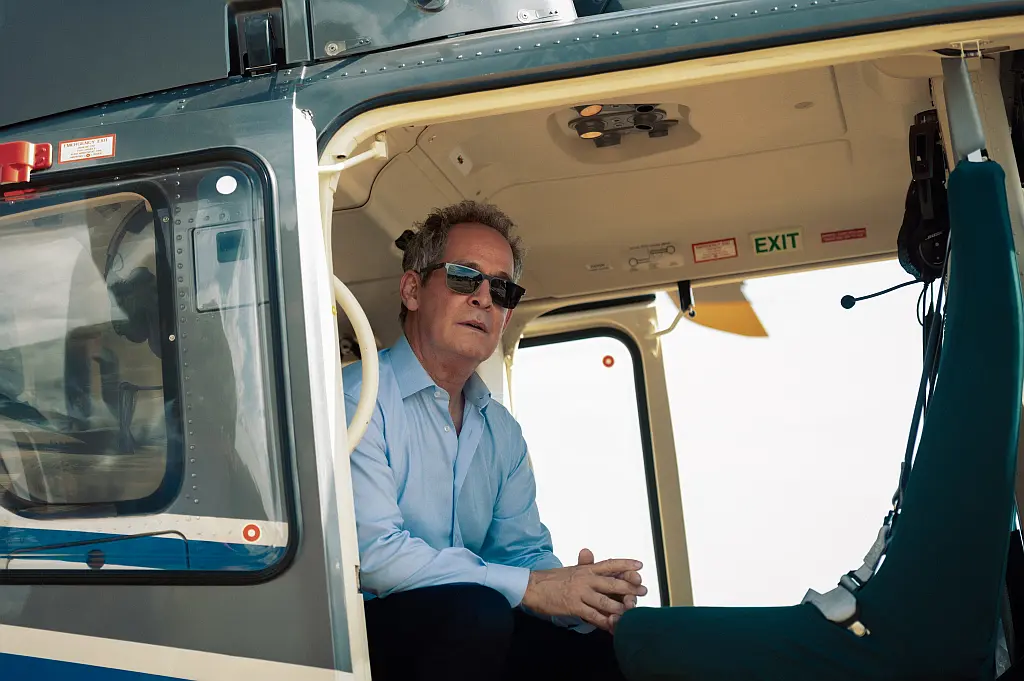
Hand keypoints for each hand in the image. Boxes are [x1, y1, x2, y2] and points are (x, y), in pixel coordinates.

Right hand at [522, 551, 645, 631]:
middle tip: (643, 591)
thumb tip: (589, 554)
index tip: (639, 565)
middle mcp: (586, 579)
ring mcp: (580, 593)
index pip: (609, 564)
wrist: (532, 586)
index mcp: (586, 569)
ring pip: (606, 601)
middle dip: (630, 588)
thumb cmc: (552, 578)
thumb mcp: (571, 569)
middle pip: (613, 583)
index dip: (625, 564)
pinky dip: (605, 622)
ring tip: (631, 613)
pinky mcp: (574, 607)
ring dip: (620, 609)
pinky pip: (593, 616)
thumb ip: (583, 564)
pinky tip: (613, 627)